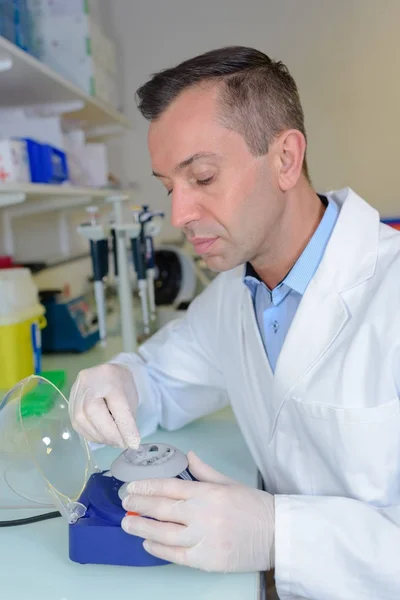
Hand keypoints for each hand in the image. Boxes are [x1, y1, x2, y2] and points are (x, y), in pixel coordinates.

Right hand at [69, 363, 140, 447]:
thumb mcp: (130, 396)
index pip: (117, 405)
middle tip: (121, 444)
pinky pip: (77, 423)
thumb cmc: (121, 384)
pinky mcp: (69, 401)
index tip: (134, 443)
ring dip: (99, 436)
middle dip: (109, 433)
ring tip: (113, 441)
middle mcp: (89, 381)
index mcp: (109, 377)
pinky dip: (90, 434)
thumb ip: (127, 417)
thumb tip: (126, 440)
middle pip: (94, 411)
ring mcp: (76, 390)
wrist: (106, 372)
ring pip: (82, 419)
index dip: (126, 427)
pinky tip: (101, 437)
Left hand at [121, 451, 274, 571]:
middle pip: (162, 509)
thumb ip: (205, 471)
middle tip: (125, 503)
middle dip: (140, 505)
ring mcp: (204, 539)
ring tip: (128, 523)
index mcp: (208, 492)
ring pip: (164, 533)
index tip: (132, 487)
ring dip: (142, 528)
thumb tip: (189, 455)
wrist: (277, 534)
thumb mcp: (230, 483)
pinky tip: (148, 543)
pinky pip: (176, 555)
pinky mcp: (207, 560)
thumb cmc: (254, 506)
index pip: (169, 487)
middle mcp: (203, 514)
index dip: (147, 487)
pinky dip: (159, 549)